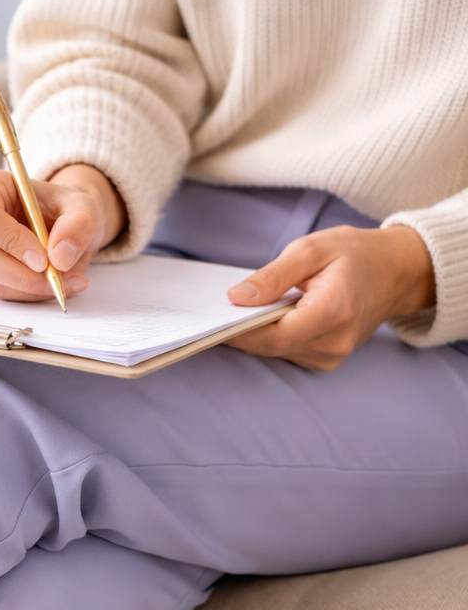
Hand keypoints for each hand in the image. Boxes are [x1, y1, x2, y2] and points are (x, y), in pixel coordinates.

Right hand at [0, 163, 125, 301]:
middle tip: (60, 277)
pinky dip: (27, 293)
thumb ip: (78, 225)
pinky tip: (49, 283)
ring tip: (66, 281)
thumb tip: (61, 257)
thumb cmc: (63, 208)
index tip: (43, 258)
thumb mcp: (84, 207)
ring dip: (31, 288)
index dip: (9, 240)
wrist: (58, 223)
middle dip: (24, 275)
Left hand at [226, 224, 435, 369]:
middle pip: (271, 347)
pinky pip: (288, 351)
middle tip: (218, 311)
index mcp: (333, 311)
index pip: (275, 336)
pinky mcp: (327, 360)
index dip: (239, 332)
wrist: (396, 272)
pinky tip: (267, 316)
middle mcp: (334, 342)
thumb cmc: (355, 255)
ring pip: (276, 352)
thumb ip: (272, 276)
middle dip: (242, 331)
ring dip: (256, 333)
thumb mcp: (312, 250)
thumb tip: (236, 298)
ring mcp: (333, 356)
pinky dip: (272, 336)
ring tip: (244, 309)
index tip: (213, 318)